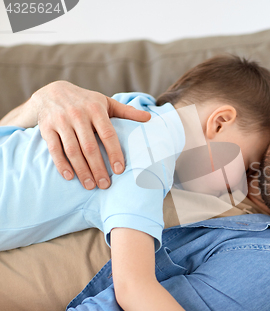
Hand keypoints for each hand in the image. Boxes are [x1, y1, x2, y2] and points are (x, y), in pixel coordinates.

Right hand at [33, 81, 150, 189]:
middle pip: (89, 147)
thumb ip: (127, 111)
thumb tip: (149, 118)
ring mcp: (61, 122)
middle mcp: (78, 115)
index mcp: (96, 110)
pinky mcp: (47, 129)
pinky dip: (61, 164)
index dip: (114, 153)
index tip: (119, 170)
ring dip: (82, 170)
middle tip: (106, 185)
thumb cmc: (86, 101)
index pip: (107, 134)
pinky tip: (70, 177)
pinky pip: (54, 150)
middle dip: (98, 168)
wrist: (51, 91)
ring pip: (72, 150)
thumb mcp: (106, 102)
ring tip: (90, 186)